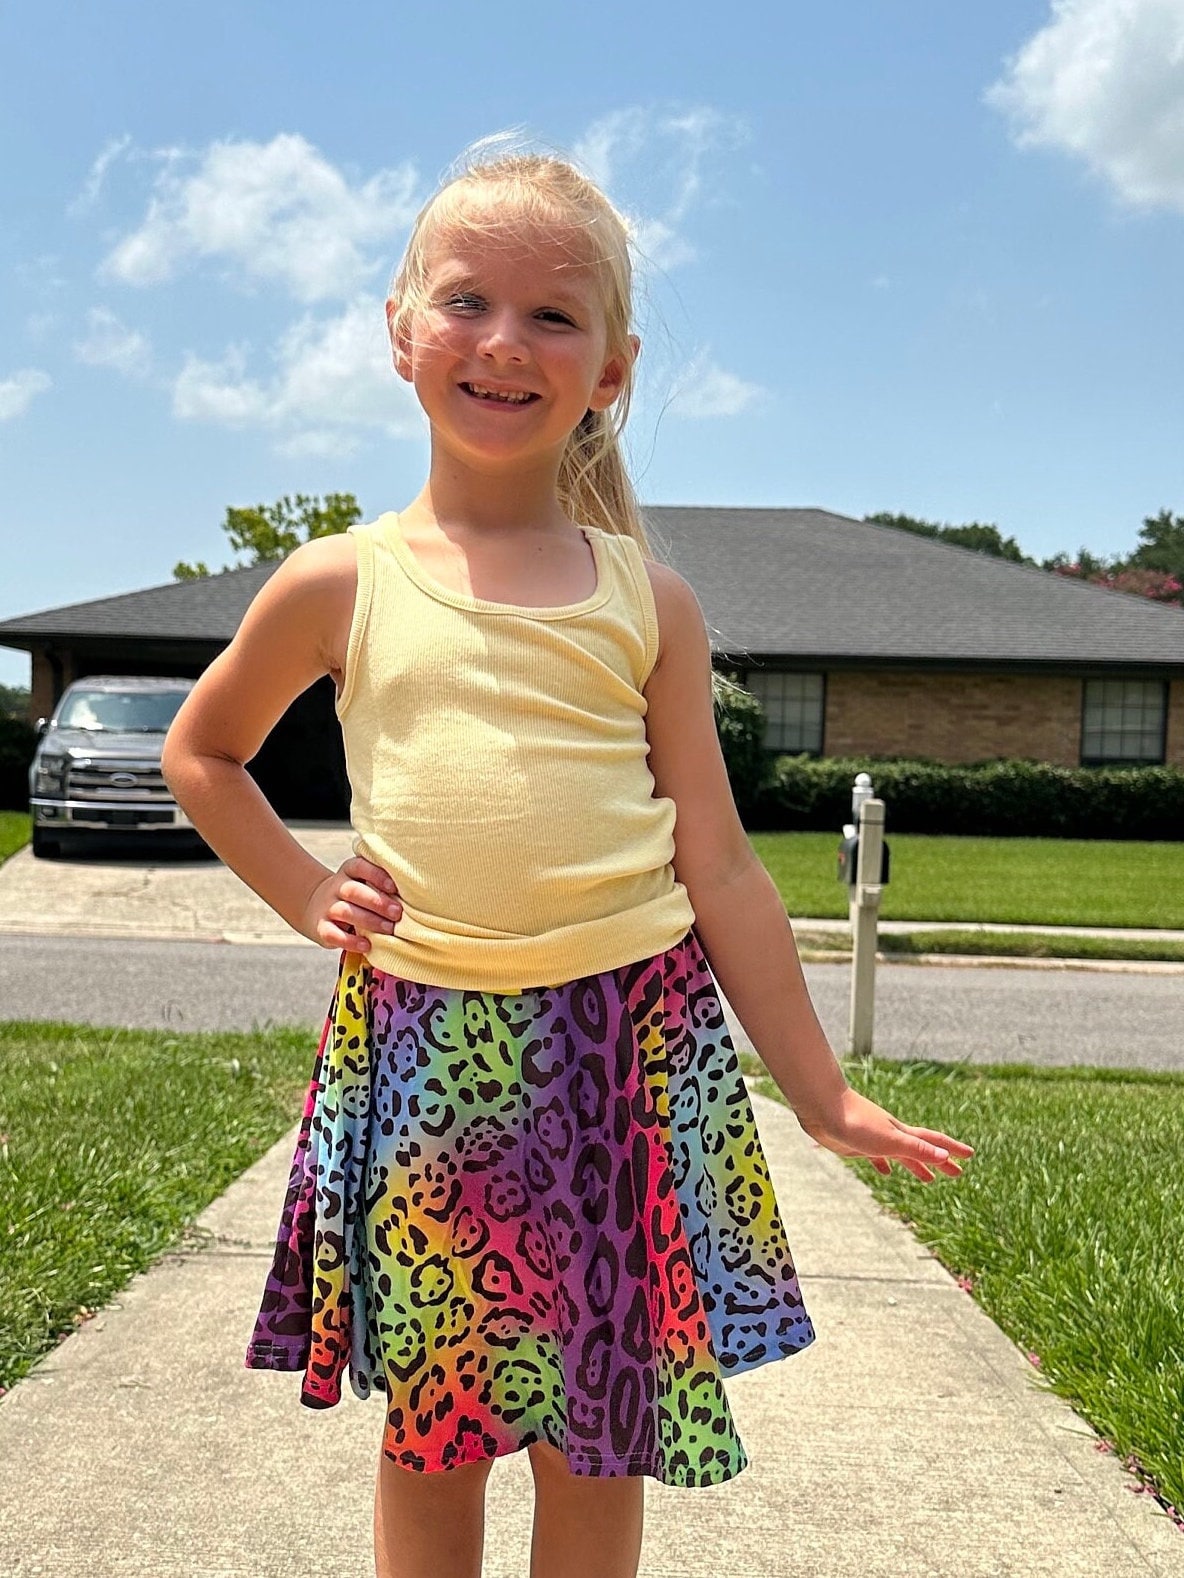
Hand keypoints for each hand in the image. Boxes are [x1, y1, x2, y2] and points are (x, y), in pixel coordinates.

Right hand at [300, 855, 402, 953]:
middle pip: (353, 891)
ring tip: (388, 929)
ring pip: (344, 911)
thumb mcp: (363, 882)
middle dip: (377, 902)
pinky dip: (349, 941)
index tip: (394, 887)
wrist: (315, 905)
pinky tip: (367, 945)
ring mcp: (327, 907)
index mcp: (349, 872)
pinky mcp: (321, 927)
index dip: (376, 875)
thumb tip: (415, 893)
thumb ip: (381, 885)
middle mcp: (336, 887)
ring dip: (368, 921)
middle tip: (397, 913)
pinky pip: (332, 934)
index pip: (360, 867)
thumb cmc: (354, 895)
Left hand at [800, 1086, 973, 1182]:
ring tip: (928, 1178)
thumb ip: (915, 1148)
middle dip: (941, 1161)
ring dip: (916, 1164)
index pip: (934, 1142)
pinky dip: (884, 1164)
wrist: (821, 1107)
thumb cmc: (855, 1123)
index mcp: (901, 1134)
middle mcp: (891, 1135)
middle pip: (921, 1149)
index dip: (952, 1150)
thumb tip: (945, 1156)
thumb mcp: (889, 1140)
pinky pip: (876, 1157)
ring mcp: (874, 1138)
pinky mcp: (857, 1143)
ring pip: (901, 1154)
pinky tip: (885, 1171)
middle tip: (957, 1174)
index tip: (970, 1156)